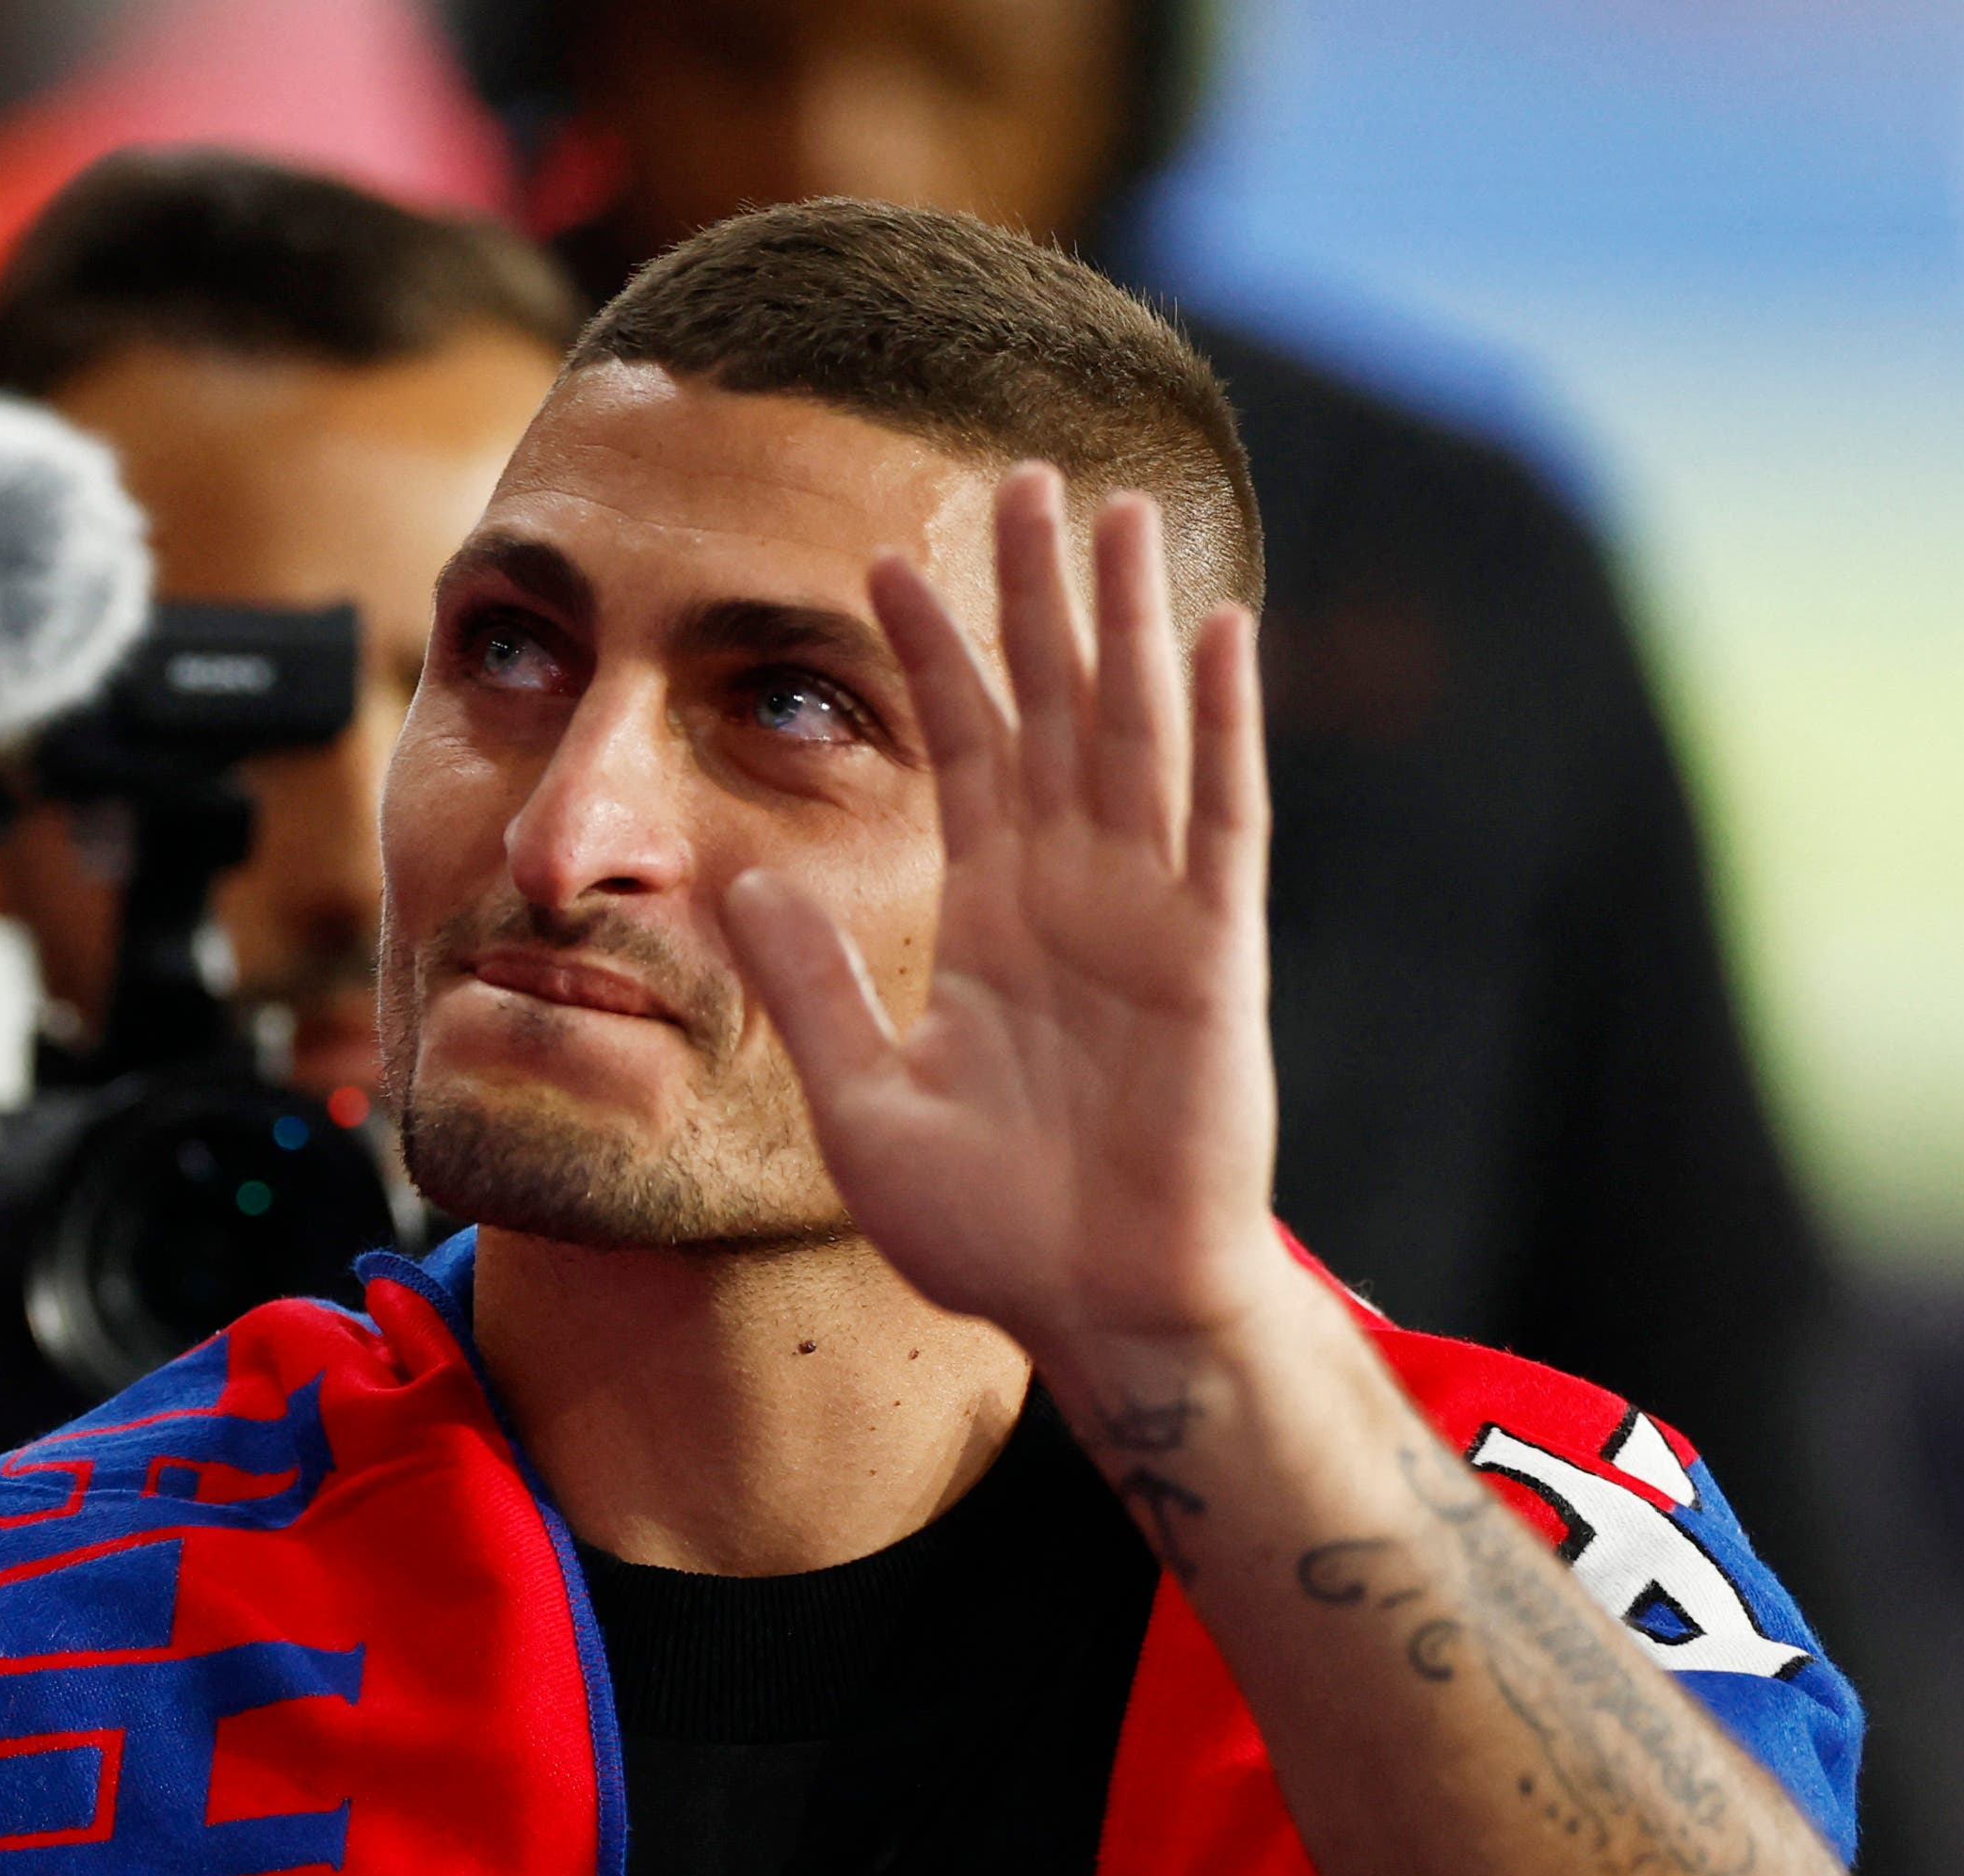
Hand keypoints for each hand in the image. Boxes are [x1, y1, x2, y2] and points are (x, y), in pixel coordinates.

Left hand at [720, 466, 1285, 1360]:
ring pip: (1138, 733)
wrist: (1094, 1313)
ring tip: (1116, 513)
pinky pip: (1223, 819)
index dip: (932, 654)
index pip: (960, 750)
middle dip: (1037, 595)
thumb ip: (810, 985)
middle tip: (1024, 475)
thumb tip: (737, 878)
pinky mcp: (1213, 957)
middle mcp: (1072, 895)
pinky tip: (1223, 633)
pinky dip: (1226, 727)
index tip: (889, 560)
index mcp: (990, 919)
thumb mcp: (861, 1100)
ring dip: (1130, 624)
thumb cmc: (988, 1228)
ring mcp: (1149, 916)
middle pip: (1052, 709)